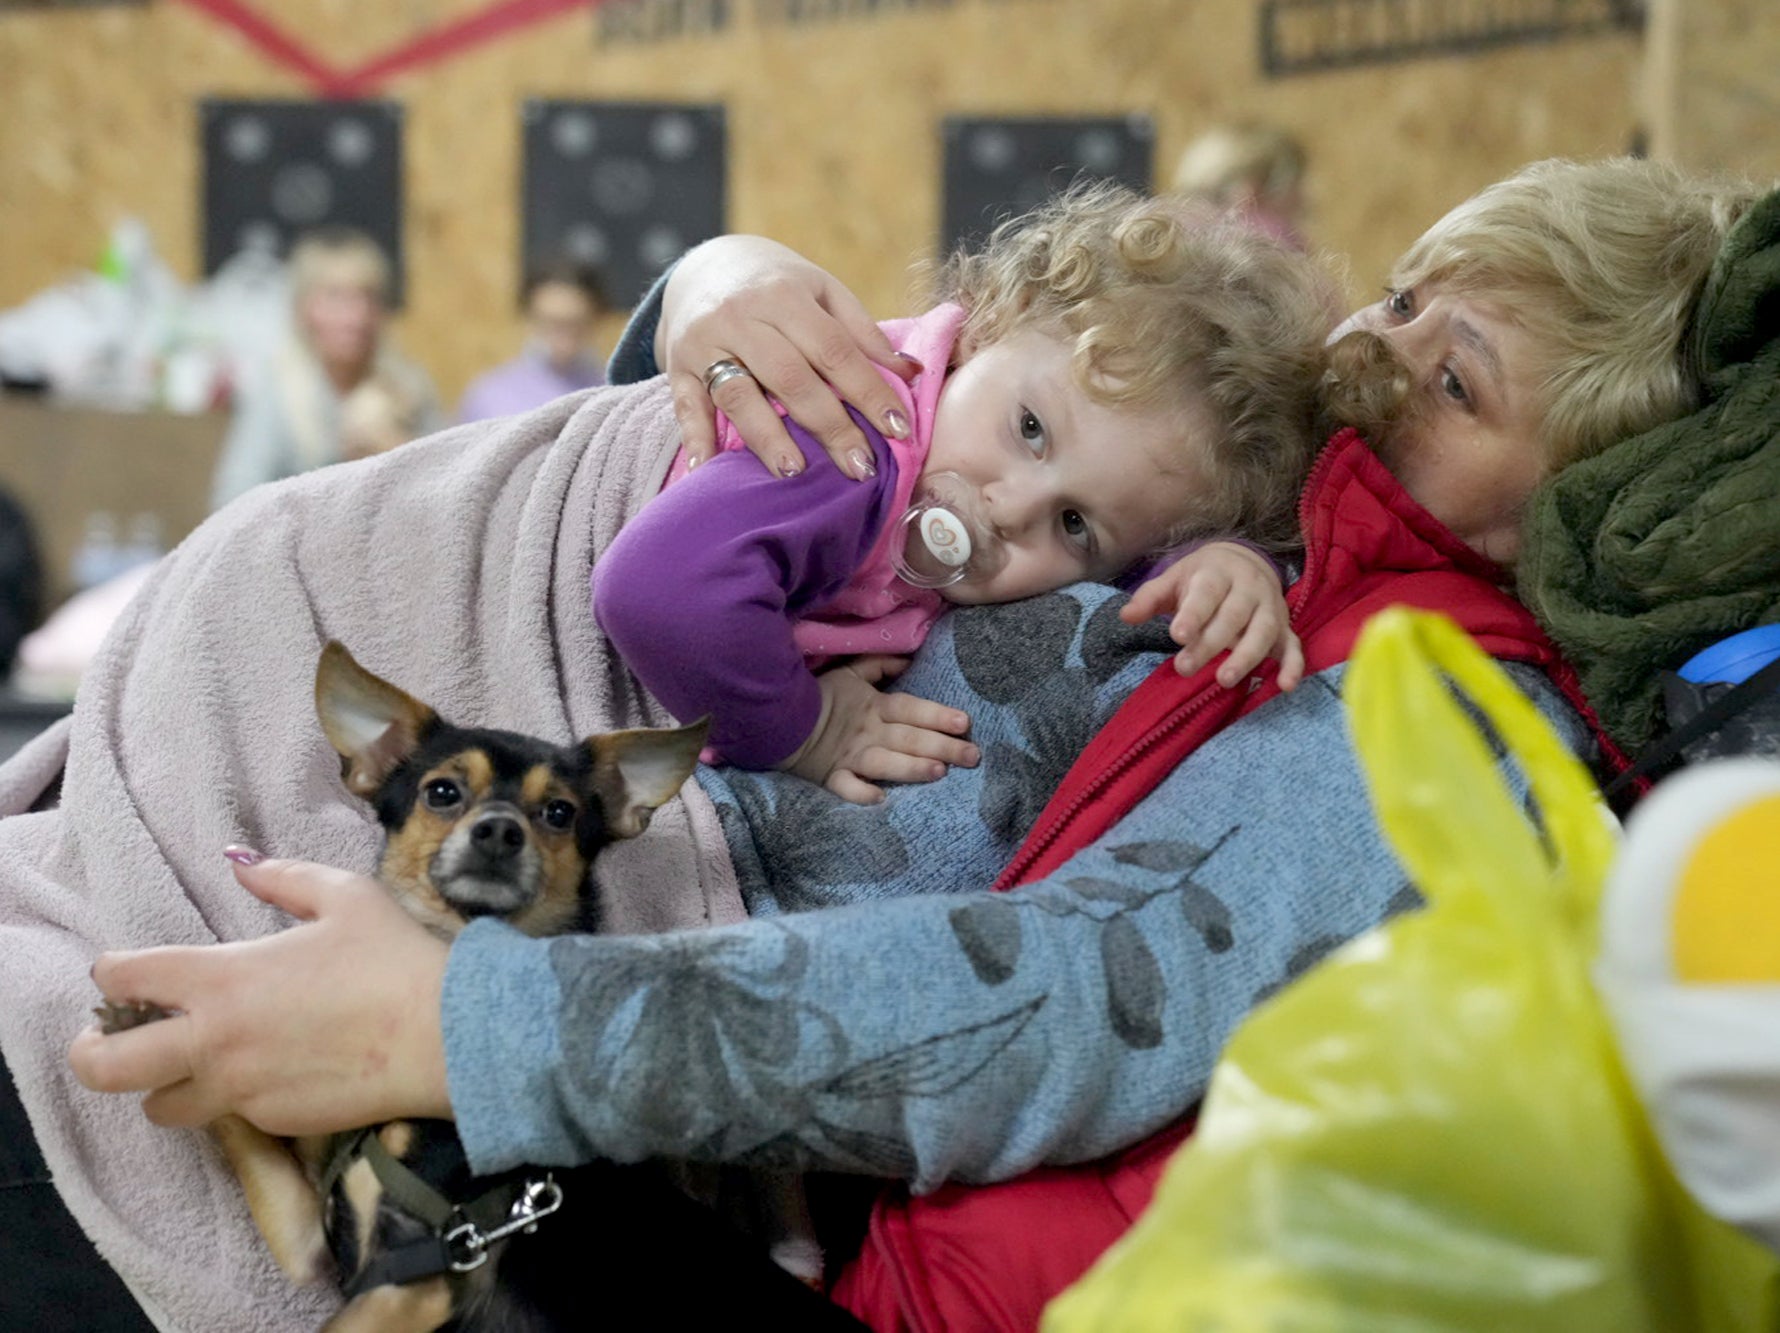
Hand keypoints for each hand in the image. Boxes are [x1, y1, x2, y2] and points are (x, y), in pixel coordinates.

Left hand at [68, 854, 450, 1135]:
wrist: (447, 1035)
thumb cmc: (396, 958)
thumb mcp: (345, 896)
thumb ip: (281, 877)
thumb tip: (239, 862)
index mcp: (222, 978)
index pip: (125, 978)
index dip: (113, 971)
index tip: (126, 971)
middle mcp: (214, 1041)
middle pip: (106, 1067)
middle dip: (93, 1050)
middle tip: (108, 1038)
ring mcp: (240, 1089)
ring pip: (158, 1107)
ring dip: (162, 1084)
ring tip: (190, 1064)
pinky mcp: (272, 1122)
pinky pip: (228, 1116)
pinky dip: (231, 1097)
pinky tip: (267, 1072)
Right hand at [657, 236, 918, 481]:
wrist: (704, 267)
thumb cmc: (777, 287)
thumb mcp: (822, 292)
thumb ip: (862, 332)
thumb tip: (911, 373)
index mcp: (784, 295)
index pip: (834, 349)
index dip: (868, 391)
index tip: (899, 430)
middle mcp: (741, 316)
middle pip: (790, 377)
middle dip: (829, 426)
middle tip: (860, 467)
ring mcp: (704, 342)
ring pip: (738, 394)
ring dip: (766, 436)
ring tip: (794, 472)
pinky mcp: (676, 367)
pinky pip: (686, 406)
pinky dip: (697, 439)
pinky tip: (710, 469)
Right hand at [781, 656, 978, 803]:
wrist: (778, 715)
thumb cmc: (820, 696)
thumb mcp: (850, 673)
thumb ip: (880, 665)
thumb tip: (910, 658)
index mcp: (874, 706)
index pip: (911, 708)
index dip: (937, 714)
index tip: (965, 723)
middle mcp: (868, 732)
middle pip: (908, 738)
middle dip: (942, 746)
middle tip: (972, 756)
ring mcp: (850, 755)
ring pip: (885, 762)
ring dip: (911, 767)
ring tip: (939, 772)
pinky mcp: (830, 775)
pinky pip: (845, 786)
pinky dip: (859, 792)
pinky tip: (880, 799)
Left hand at [1120, 542, 1303, 690]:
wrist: (1244, 562)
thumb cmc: (1202, 578)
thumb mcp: (1174, 579)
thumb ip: (1150, 598)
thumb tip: (1126, 616)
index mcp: (1218, 573)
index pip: (1206, 593)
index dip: (1194, 614)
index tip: (1177, 635)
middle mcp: (1249, 589)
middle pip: (1232, 617)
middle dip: (1210, 643)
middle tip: (1184, 668)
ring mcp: (1270, 609)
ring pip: (1262, 632)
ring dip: (1246, 657)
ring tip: (1224, 680)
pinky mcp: (1285, 629)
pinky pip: (1293, 647)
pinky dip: (1293, 666)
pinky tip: (1285, 687)